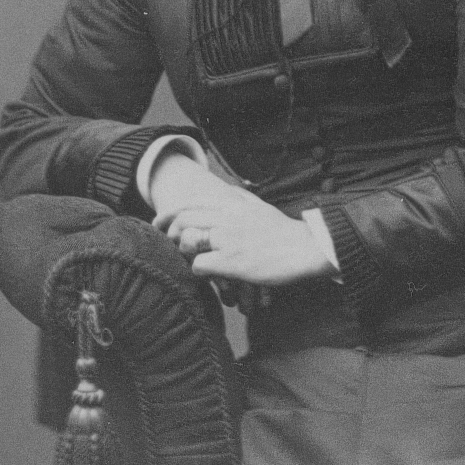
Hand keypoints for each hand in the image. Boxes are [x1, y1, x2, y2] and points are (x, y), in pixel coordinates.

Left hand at [153, 184, 335, 285]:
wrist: (305, 249)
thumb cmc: (284, 232)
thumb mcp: (260, 206)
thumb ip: (241, 197)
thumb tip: (228, 189)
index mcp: (232, 205)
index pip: (190, 204)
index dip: (169, 214)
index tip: (159, 222)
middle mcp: (226, 218)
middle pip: (183, 220)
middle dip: (169, 232)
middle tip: (167, 244)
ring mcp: (227, 239)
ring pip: (186, 239)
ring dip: (183, 251)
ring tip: (190, 260)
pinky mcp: (230, 260)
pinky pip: (198, 265)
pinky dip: (197, 271)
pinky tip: (207, 275)